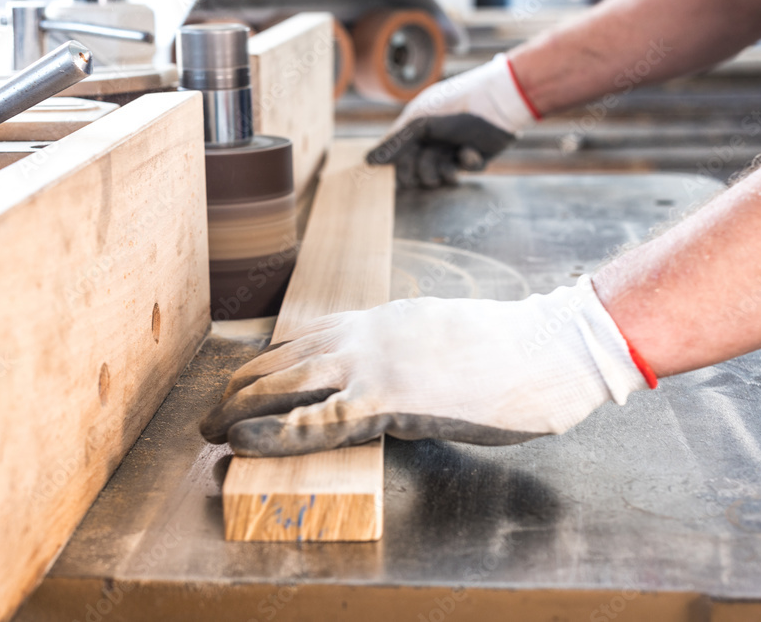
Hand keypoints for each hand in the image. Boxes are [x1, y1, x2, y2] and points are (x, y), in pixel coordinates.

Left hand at [200, 277, 652, 456]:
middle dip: (240, 386)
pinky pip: (316, 419)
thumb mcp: (442, 337)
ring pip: (286, 383)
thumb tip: (384, 376)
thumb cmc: (509, 349)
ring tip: (210, 426)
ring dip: (240, 406)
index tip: (243, 381)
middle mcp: (365, 334)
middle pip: (283, 357)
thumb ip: (404, 349)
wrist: (550, 347)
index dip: (267, 363)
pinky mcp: (388, 399)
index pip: (305, 338)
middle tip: (211, 408)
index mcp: (380, 320)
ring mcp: (374, 363)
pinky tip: (242, 440)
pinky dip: (272, 431)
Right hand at [367, 53, 538, 187]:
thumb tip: (368, 161)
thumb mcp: (419, 122)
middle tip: (428, 161)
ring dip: (443, 170)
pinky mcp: (477, 156)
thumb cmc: (454, 105)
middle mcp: (434, 140)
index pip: (400, 157)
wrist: (496, 102)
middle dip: (422, 170)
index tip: (401, 176)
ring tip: (451, 161)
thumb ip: (394, 143)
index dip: (400, 169)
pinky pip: (467, 170)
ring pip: (441, 176)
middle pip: (418, 172)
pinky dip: (468, 162)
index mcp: (417, 129)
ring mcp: (454, 148)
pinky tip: (471, 150)